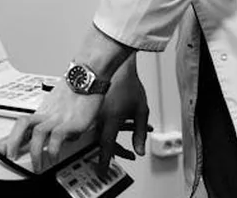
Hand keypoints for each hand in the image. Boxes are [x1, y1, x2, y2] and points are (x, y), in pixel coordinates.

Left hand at [5, 83, 103, 171]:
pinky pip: (57, 136)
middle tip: (10, 157)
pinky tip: (54, 157)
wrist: (87, 75)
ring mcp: (58, 118)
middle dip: (12, 142)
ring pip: (38, 133)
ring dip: (35, 152)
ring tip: (37, 167)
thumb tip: (55, 135)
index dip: (9, 137)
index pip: (21, 124)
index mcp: (43, 111)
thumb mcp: (61, 104)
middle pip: (22, 125)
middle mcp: (47, 114)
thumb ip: (55, 119)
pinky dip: (54, 149)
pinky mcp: (71, 122)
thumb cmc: (77, 88)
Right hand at [94, 58, 149, 176]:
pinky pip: (101, 121)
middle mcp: (98, 117)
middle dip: (117, 151)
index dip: (104, 160)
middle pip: (103, 141)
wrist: (117, 66)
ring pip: (102, 131)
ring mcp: (95, 111)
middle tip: (126, 156)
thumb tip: (139, 149)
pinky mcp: (95, 106)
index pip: (106, 146)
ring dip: (118, 139)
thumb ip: (140, 133)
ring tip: (131, 142)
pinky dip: (114, 127)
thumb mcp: (141, 111)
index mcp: (109, 120)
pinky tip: (128, 126)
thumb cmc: (128, 84)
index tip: (102, 170)